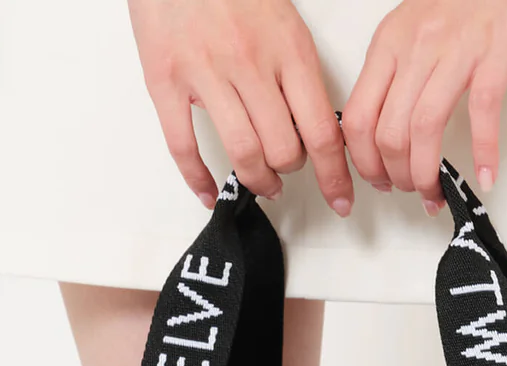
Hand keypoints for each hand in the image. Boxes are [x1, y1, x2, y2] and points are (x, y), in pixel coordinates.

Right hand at [128, 0, 354, 213]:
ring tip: (261, 181)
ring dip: (257, 180)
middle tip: (286, 170)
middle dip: (290, 171)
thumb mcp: (284, 23)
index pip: (323, 132)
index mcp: (288, 50)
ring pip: (243, 153)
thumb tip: (314, 130)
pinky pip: (183, 146)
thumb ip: (298, 75)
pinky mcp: (164, 79)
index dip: (335, 177)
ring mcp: (204, 73)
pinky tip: (209, 192)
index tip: (342, 200)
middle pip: (284, 150)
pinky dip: (198, 179)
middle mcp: (249, 63)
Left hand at [341, 0, 506, 213]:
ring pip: (425, 129)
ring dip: (426, 174)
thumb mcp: (413, 28)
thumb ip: (397, 71)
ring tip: (434, 194)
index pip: (358, 118)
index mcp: (389, 44)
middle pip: (389, 133)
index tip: (378, 181)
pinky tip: (485, 177)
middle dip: (396, 176)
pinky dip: (484, 152)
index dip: (364, 162)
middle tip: (410, 191)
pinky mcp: (495, 55)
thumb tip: (386, 126)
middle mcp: (417, 48)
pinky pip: (482, 113)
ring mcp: (457, 52)